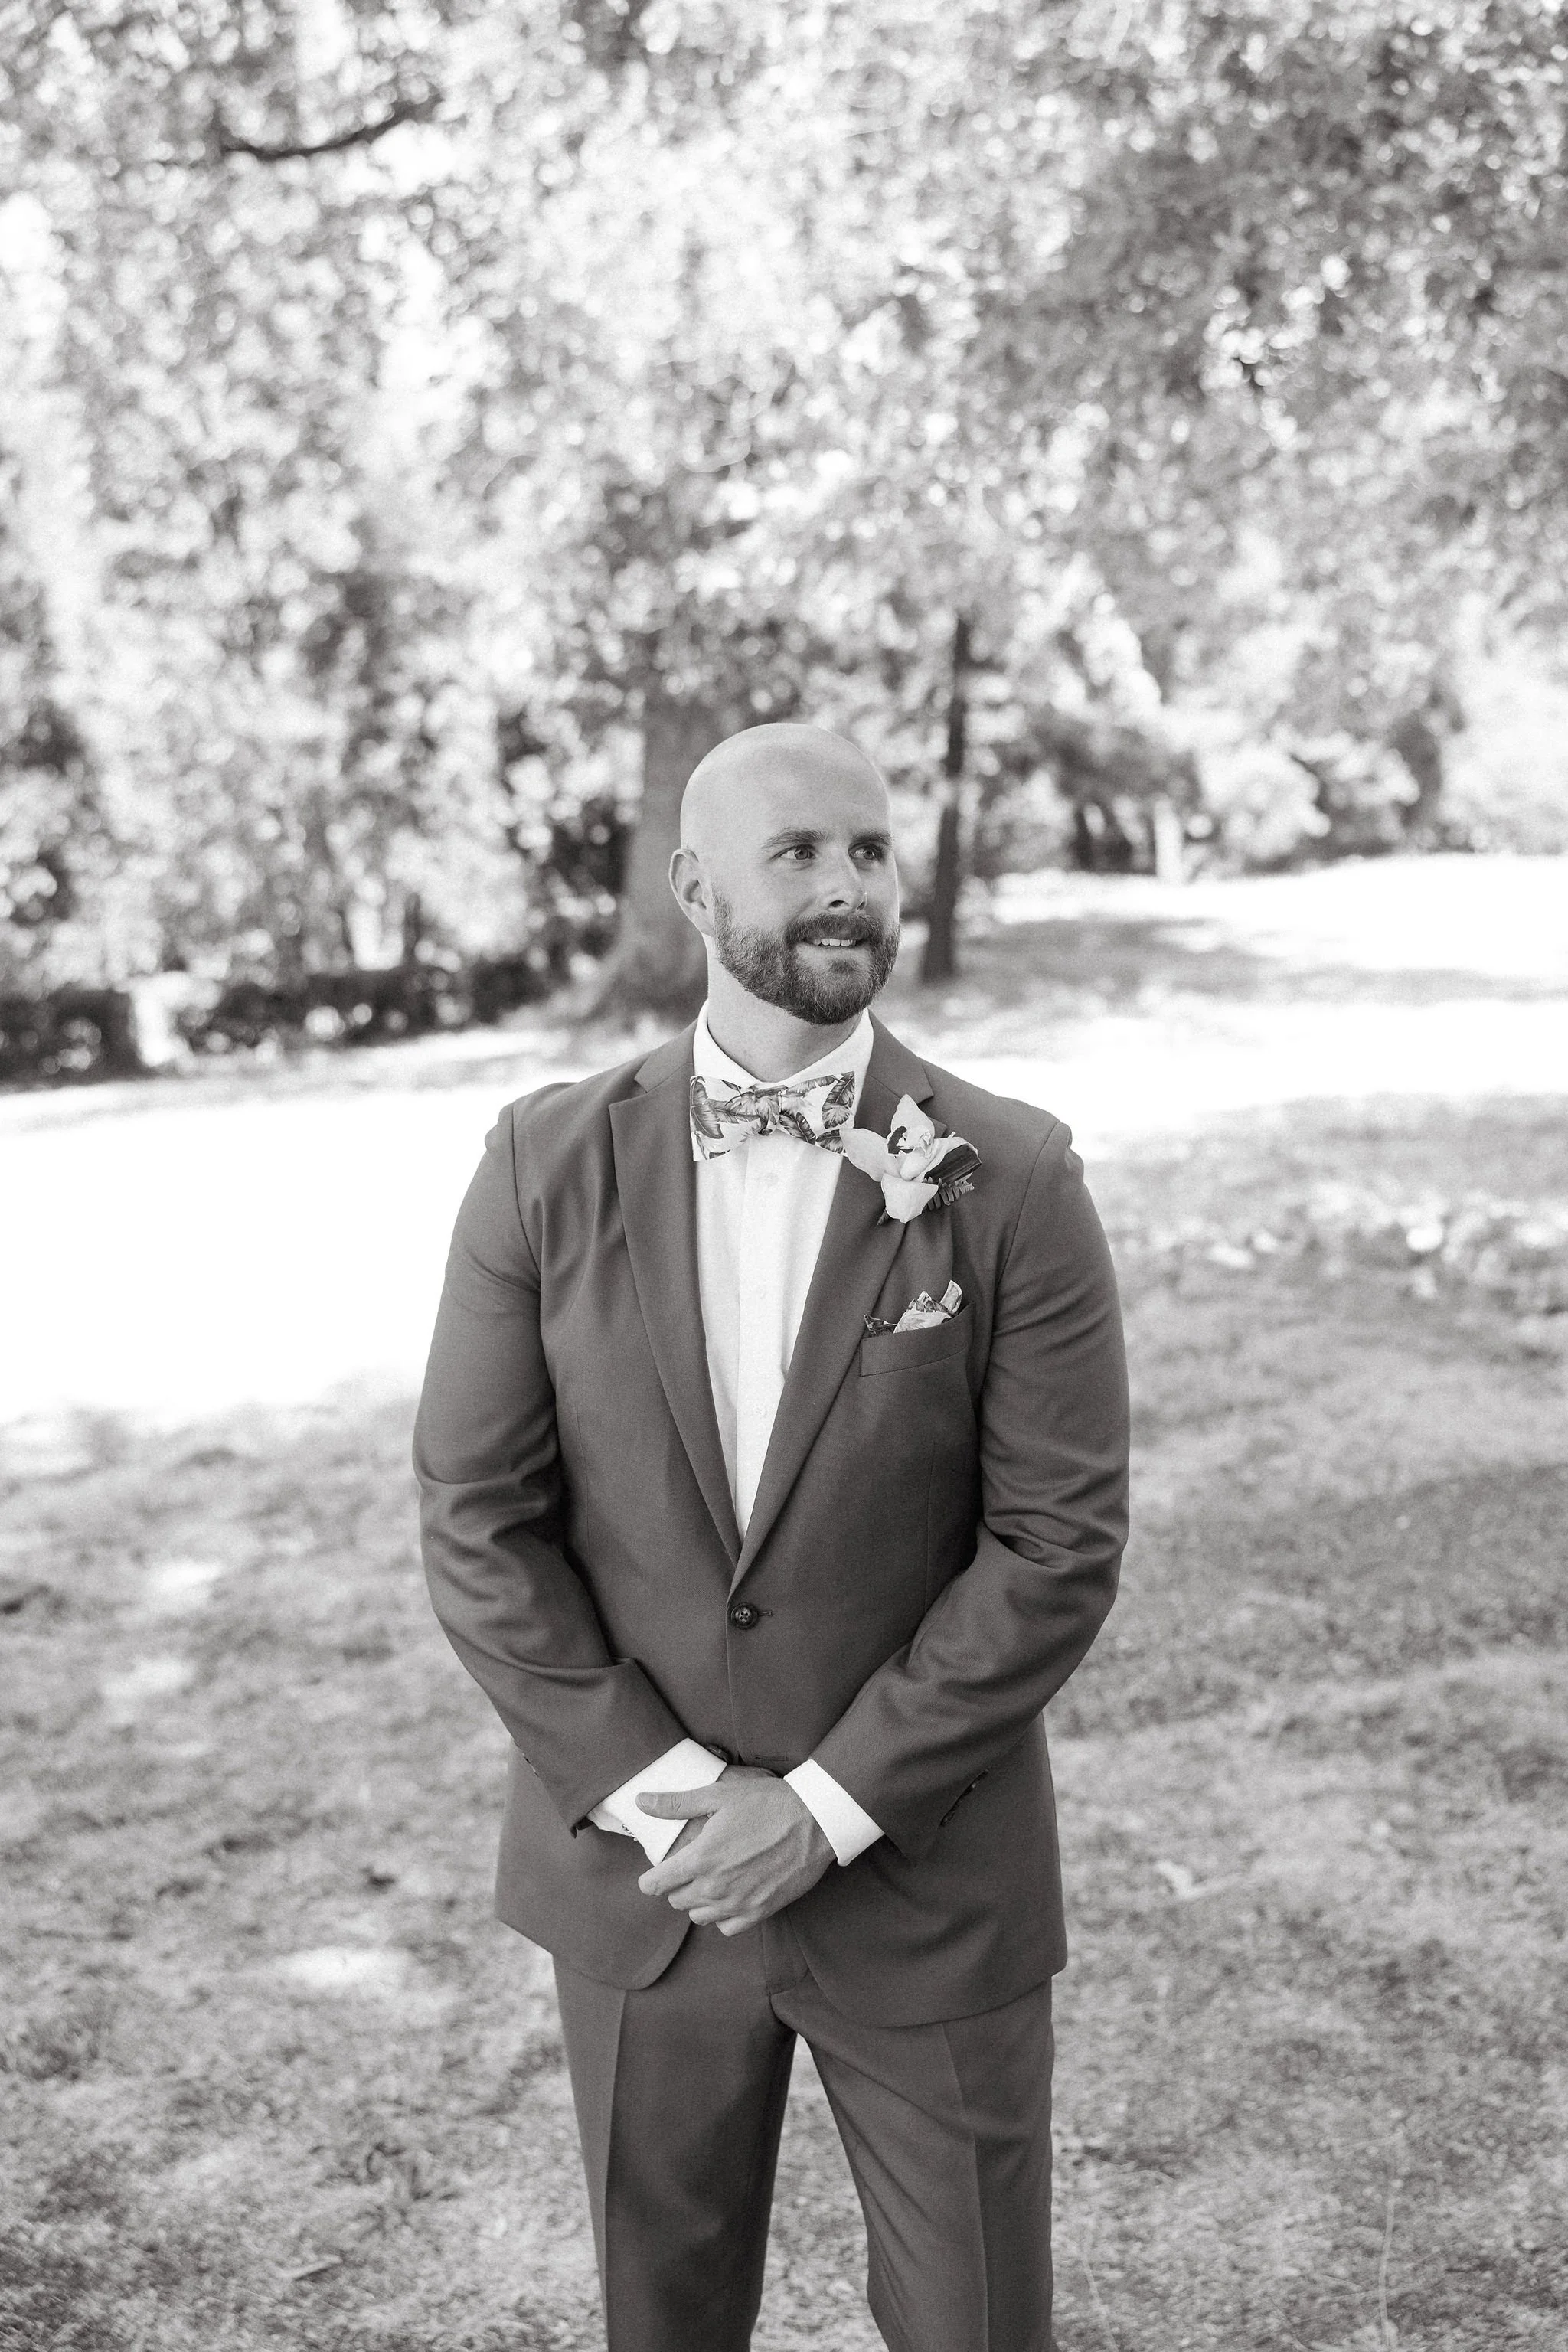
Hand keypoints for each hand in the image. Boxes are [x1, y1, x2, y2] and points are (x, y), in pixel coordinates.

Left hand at [635, 1766, 833, 1935]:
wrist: (815, 1822)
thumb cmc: (767, 1804)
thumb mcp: (719, 1795)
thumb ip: (677, 1803)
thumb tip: (642, 1802)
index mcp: (701, 1858)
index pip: (657, 1883)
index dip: (649, 1880)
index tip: (651, 1876)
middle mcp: (716, 1887)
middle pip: (677, 1901)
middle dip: (675, 1886)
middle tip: (687, 1868)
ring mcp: (738, 1903)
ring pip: (699, 1916)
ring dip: (697, 1901)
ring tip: (708, 1880)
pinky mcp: (760, 1912)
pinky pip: (726, 1927)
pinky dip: (721, 1916)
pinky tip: (728, 1896)